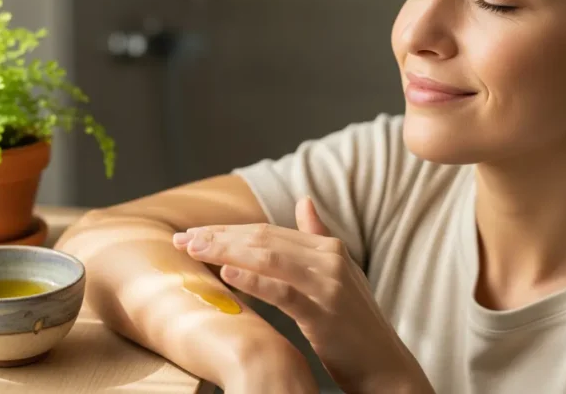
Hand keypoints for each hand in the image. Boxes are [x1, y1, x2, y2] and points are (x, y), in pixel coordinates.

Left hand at [173, 197, 432, 392]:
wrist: (383, 365)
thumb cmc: (352, 323)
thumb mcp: (337, 274)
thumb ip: (316, 237)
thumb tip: (304, 201)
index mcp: (328, 247)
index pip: (267, 231)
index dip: (227, 230)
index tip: (194, 233)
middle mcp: (329, 258)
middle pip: (263, 238)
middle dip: (218, 237)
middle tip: (182, 240)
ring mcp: (328, 283)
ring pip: (268, 257)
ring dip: (226, 251)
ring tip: (194, 250)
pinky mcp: (324, 312)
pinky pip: (283, 291)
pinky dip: (254, 279)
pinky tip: (227, 273)